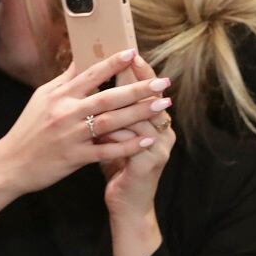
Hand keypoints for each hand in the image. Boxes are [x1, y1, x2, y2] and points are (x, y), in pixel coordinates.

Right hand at [0, 49, 171, 228]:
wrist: (10, 164)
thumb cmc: (27, 131)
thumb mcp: (40, 99)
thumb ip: (63, 81)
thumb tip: (80, 59)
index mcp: (58, 95)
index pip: (90, 74)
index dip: (113, 63)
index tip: (134, 53)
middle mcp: (66, 112)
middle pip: (108, 97)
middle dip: (138, 88)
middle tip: (163, 82)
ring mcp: (71, 135)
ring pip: (111, 121)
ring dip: (139, 113)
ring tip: (162, 106)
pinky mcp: (74, 157)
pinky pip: (106, 150)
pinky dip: (128, 145)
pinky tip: (148, 139)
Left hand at [100, 57, 174, 255]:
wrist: (126, 204)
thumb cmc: (119, 165)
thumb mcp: (115, 135)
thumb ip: (110, 110)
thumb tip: (92, 78)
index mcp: (155, 121)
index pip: (149, 89)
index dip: (140, 70)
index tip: (127, 50)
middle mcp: (162, 132)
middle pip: (151, 98)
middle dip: (136, 79)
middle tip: (124, 60)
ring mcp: (158, 148)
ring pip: (143, 119)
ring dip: (125, 105)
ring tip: (108, 88)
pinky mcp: (148, 166)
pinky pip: (133, 144)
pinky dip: (117, 133)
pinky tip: (102, 126)